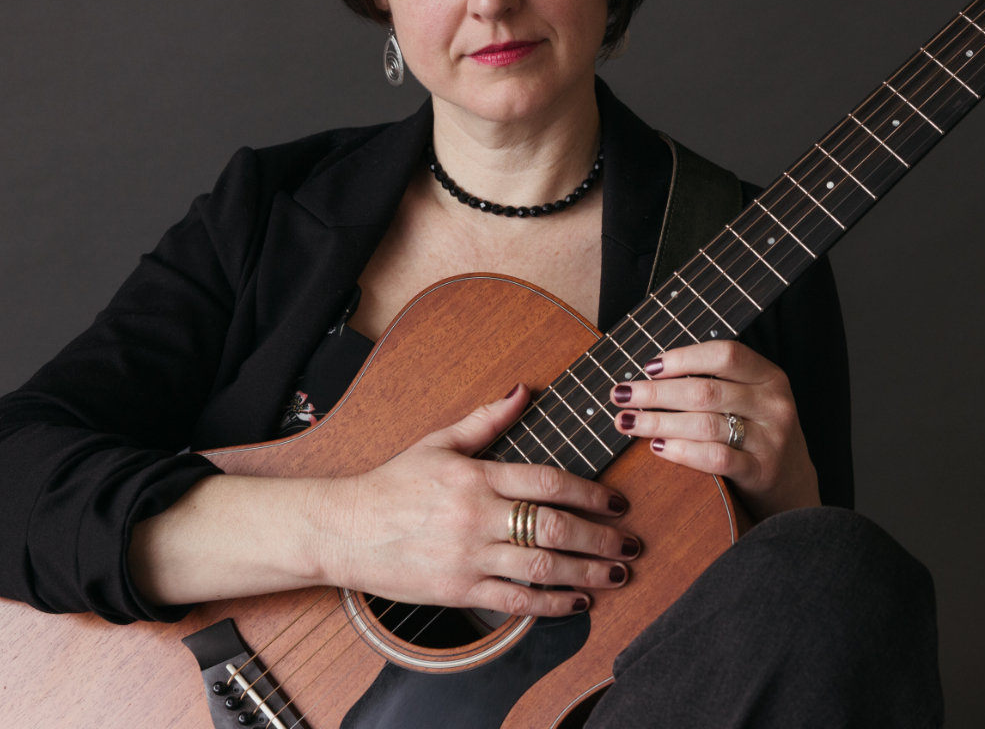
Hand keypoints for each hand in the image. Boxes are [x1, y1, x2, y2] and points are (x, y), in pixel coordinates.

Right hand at [319, 384, 639, 616]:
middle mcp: (476, 517)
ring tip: (616, 574)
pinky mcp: (458, 592)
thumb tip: (524, 390)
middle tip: (630, 543)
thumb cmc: (393, 483)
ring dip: (586, 574)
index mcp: (476, 476)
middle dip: (599, 539)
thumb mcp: (438, 442)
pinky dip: (550, 605)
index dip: (589, 493)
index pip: (546, 483)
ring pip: (540, 569)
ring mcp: (468, 558)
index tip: (616, 501)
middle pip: (552, 528)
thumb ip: (487, 419)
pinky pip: (513, 602)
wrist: (345, 529)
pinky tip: (577, 602)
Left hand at [610, 341, 819, 519]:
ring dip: (658, 422)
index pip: (724, 354)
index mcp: (768, 376)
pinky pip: (716, 458)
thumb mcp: (748, 398)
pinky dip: (682, 451)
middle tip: (620, 394)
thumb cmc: (755, 431)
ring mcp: (770, 439)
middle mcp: (773, 404)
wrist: (792, 484)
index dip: (683, 358)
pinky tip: (657, 447)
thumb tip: (649, 374)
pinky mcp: (761, 471)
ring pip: (705, 424)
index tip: (648, 367)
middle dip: (656, 393)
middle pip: (705, 391)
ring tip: (627, 421)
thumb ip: (714, 382)